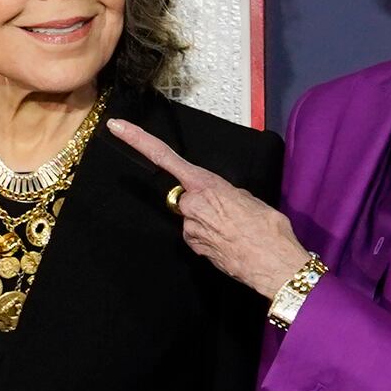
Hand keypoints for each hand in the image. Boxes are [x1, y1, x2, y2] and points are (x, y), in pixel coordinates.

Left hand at [106, 123, 310, 297]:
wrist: (273, 263)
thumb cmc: (268, 228)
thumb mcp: (249, 198)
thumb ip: (226, 193)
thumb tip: (219, 199)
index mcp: (205, 185)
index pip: (164, 157)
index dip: (138, 140)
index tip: (117, 127)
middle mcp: (191, 205)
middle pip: (185, 197)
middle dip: (201, 202)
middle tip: (229, 212)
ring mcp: (190, 228)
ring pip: (193, 218)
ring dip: (209, 221)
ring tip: (235, 228)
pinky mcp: (193, 246)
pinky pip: (197, 235)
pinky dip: (211, 236)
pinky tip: (230, 241)